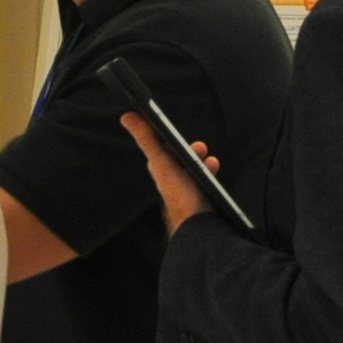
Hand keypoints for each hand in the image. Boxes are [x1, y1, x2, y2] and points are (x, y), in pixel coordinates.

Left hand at [119, 110, 218, 234]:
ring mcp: (186, 190)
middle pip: (181, 159)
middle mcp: (172, 181)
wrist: (198, 225)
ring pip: (195, 170)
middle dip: (193, 151)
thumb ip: (147, 139)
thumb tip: (126, 117)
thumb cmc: (180, 196)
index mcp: (161, 171)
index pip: (162, 149)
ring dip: (204, 163)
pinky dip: (211, 175)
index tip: (177, 133)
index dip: (169, 138)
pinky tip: (215, 175)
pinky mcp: (199, 198)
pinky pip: (205, 181)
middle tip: (201, 148)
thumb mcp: (162, 161)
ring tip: (212, 162)